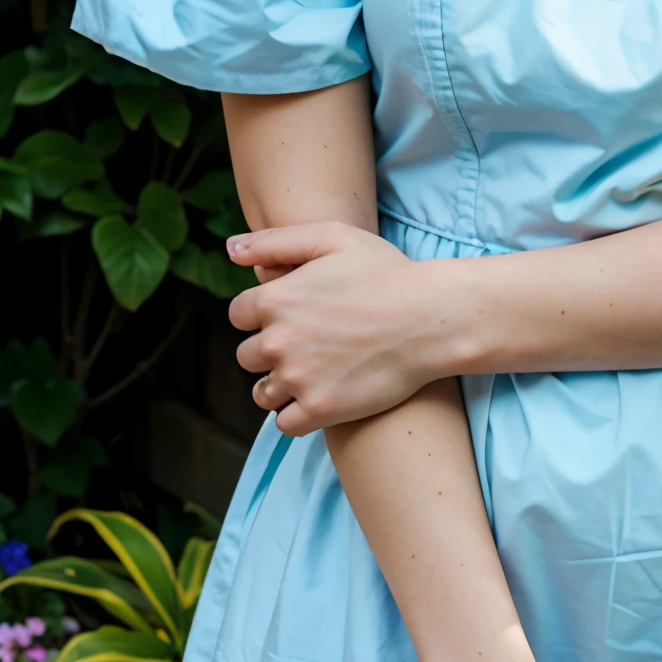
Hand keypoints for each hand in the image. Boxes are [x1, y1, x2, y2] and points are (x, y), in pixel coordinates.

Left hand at [226, 222, 442, 431]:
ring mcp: (297, 379)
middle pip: (247, 356)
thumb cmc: (386, 272)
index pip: (239, 315)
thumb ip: (275, 241)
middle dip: (271, 350)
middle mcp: (277, 341)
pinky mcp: (319, 410)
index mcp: (274, 299)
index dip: (264, 314)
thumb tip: (230, 250)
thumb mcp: (332, 237)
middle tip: (307, 344)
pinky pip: (286, 423)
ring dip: (281, 385)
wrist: (430, 318)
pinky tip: (320, 397)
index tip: (293, 314)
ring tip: (312, 374)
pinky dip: (298, 414)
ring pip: (263, 393)